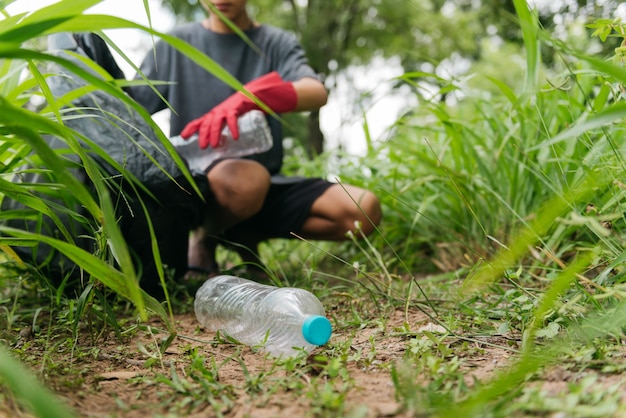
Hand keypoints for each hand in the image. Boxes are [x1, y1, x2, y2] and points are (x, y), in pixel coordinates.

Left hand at [180, 72, 297, 148]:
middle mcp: (218, 111)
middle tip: (203, 147)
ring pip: (217, 121)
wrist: (254, 96)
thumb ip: (225, 131)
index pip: (200, 121)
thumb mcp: (230, 121)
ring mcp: (226, 109)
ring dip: (215, 133)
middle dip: (203, 135)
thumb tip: (223, 147)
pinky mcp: (237, 107)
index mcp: (214, 115)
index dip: (191, 129)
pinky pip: (233, 118)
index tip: (183, 138)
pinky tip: (235, 137)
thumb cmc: (241, 111)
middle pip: (206, 123)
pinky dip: (233, 128)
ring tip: (215, 145)